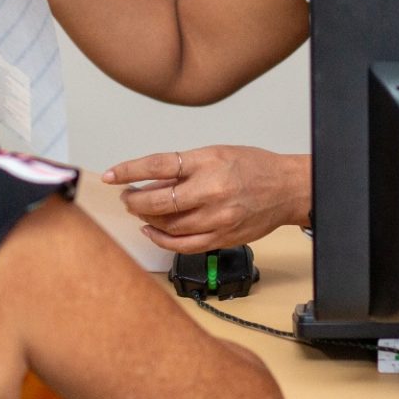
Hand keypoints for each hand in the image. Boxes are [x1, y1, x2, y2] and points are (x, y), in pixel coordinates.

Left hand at [102, 146, 309, 252]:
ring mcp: (217, 218)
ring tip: (139, 211)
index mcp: (208, 163)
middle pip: (159, 201)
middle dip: (135, 200)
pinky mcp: (222, 237)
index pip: (158, 165)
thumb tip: (150, 179)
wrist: (286, 188)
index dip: (130, 171)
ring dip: (146, 219)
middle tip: (126, 196)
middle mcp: (212, 191)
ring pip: (168, 225)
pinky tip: (152, 231)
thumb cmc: (254, 167)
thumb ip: (183, 168)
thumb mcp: (216, 153)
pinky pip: (184, 245)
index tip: (112, 176)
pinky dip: (162, 239)